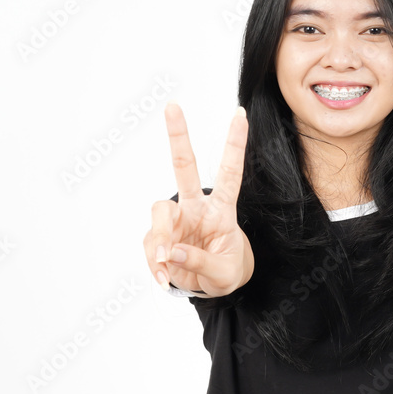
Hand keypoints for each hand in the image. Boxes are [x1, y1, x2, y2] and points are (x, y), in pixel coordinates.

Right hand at [142, 102, 251, 296]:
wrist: (211, 287)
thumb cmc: (226, 270)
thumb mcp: (224, 273)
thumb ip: (201, 262)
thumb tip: (172, 253)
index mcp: (221, 210)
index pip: (230, 173)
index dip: (235, 144)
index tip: (240, 113)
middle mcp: (196, 207)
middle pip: (184, 167)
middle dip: (178, 136)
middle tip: (172, 106)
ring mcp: (176, 220)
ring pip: (160, 213)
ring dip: (160, 239)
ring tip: (165, 265)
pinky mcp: (159, 237)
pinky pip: (151, 247)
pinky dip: (155, 265)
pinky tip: (162, 277)